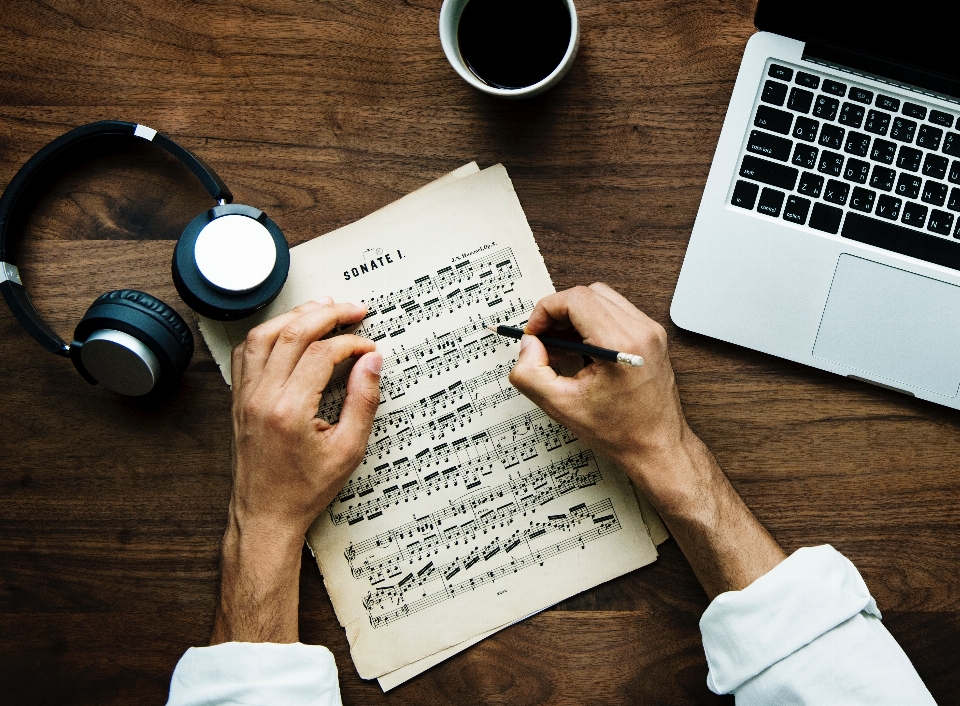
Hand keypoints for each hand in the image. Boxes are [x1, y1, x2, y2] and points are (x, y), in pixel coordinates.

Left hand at [211, 298, 382, 643]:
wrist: (265, 515)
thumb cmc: (305, 490)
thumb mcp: (348, 450)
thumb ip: (364, 401)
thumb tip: (372, 361)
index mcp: (290, 410)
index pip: (323, 354)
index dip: (351, 343)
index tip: (369, 347)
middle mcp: (262, 397)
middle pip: (292, 333)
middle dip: (326, 314)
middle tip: (352, 309)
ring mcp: (245, 396)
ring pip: (264, 335)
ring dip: (295, 316)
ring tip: (322, 308)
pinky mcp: (238, 399)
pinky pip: (247, 352)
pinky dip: (267, 333)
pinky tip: (287, 330)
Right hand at [509, 284, 784, 597]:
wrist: (658, 447)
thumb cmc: (621, 432)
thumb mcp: (561, 406)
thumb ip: (531, 373)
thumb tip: (527, 345)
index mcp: (621, 343)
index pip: (575, 299)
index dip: (545, 311)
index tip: (533, 333)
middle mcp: (641, 330)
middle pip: (588, 294)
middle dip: (558, 312)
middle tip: (543, 339)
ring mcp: (650, 331)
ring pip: (602, 299)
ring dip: (575, 316)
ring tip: (562, 347)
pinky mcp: (652, 337)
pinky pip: (616, 312)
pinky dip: (593, 323)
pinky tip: (581, 351)